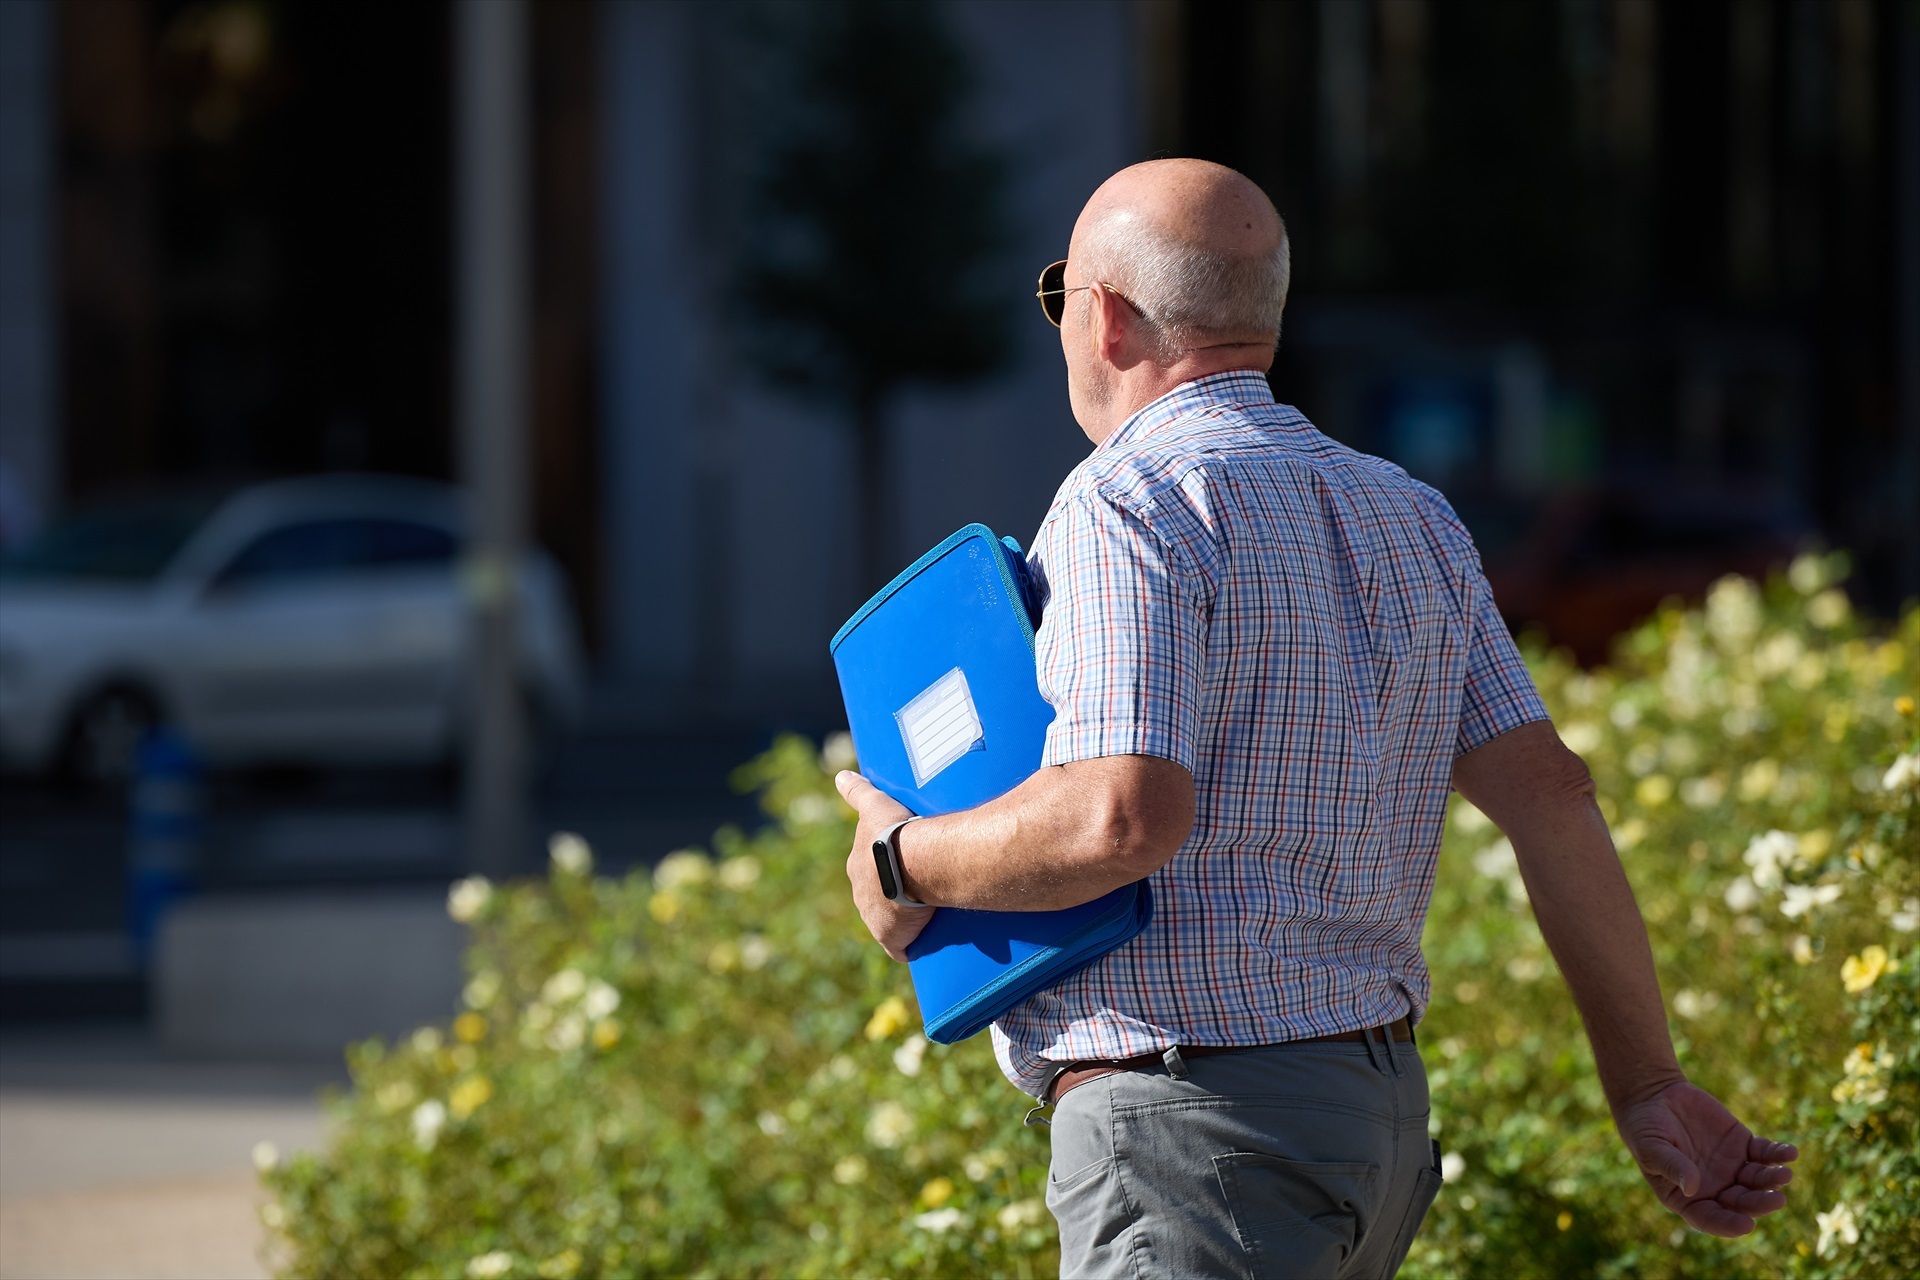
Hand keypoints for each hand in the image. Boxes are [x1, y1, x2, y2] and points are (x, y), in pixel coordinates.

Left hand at [833, 770, 934, 962]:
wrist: (912, 863)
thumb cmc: (894, 831)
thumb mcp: (874, 805)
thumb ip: (858, 792)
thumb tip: (840, 776)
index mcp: (858, 868)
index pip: (869, 871)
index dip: (885, 870)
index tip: (904, 867)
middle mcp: (861, 896)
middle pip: (878, 898)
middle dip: (895, 896)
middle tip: (923, 888)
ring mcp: (875, 920)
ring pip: (890, 922)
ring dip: (906, 920)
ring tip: (931, 913)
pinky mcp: (892, 939)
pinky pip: (902, 947)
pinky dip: (911, 945)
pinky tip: (926, 942)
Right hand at [1614, 1078, 1798, 1237]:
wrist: (1653, 1095)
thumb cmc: (1644, 1126)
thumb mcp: (1651, 1147)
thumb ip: (1672, 1166)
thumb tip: (1693, 1188)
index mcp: (1687, 1197)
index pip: (1710, 1218)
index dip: (1728, 1224)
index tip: (1747, 1224)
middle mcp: (1714, 1188)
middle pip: (1742, 1203)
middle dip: (1760, 1203)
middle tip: (1777, 1199)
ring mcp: (1731, 1168)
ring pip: (1758, 1181)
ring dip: (1772, 1180)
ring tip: (1785, 1173)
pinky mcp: (1742, 1145)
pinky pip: (1765, 1154)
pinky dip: (1778, 1154)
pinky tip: (1790, 1153)